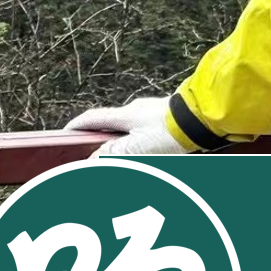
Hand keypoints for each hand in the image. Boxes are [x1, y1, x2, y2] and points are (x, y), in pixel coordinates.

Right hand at [64, 97, 193, 157]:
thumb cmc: (171, 132)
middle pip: (111, 124)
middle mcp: (137, 110)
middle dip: (101, 137)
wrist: (204, 120)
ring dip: (123, 142)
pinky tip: (147, 152)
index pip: (92, 119)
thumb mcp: (137, 148)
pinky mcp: (169, 119)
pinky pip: (147, 131)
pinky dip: (140, 142)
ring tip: (121, 158)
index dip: (77, 127)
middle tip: (92, 152)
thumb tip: (91, 160)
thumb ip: (113, 154)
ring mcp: (153, 113)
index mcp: (124, 115)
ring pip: (131, 128)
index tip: (66, 134)